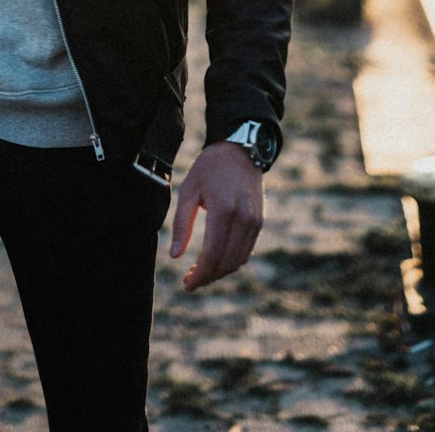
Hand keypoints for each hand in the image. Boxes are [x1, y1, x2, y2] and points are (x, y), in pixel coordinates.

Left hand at [169, 142, 264, 290]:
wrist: (241, 149)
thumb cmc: (210, 167)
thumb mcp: (189, 189)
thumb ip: (181, 224)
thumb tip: (175, 256)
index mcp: (223, 210)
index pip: (212, 255)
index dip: (199, 275)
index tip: (186, 284)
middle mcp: (243, 219)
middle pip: (226, 263)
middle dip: (208, 277)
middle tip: (190, 281)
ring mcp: (254, 222)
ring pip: (238, 261)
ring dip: (219, 272)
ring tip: (200, 272)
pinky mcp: (259, 222)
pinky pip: (246, 251)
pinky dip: (231, 261)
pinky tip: (216, 259)